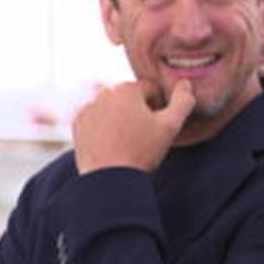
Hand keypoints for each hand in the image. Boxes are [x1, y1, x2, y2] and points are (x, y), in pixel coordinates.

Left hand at [72, 80, 194, 173]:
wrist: (108, 180)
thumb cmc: (140, 152)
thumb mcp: (171, 126)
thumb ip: (183, 101)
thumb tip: (185, 84)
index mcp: (126, 89)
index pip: (151, 90)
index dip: (160, 108)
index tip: (157, 127)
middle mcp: (104, 94)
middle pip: (131, 98)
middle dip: (139, 112)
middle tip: (143, 136)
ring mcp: (88, 109)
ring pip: (114, 108)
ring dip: (122, 119)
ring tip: (127, 143)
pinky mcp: (78, 125)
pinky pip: (97, 120)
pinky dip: (105, 128)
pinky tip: (112, 145)